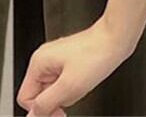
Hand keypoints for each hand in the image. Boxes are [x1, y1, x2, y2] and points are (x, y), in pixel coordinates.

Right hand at [16, 17, 132, 115]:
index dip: (41, 109)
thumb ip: (46, 104)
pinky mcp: (71, 60)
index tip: (57, 113)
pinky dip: (76, 85)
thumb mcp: (68, 86)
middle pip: (41, 94)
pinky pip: (67, 82)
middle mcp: (46, 58)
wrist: (118, 37)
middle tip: (74, 93)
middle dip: (58, 98)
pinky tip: (87, 78)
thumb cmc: (97, 53)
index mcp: (39, 62)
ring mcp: (59, 58)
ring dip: (69, 92)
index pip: (26, 98)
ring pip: (55, 89)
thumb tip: (33, 116)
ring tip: (83, 82)